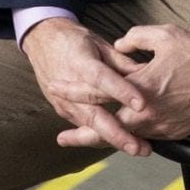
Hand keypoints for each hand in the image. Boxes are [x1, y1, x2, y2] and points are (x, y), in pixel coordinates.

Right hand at [21, 17, 151, 155]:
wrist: (42, 41)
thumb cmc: (74, 39)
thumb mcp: (98, 43)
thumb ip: (122, 61)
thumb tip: (147, 74)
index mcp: (81, 62)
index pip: (102, 79)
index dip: (121, 92)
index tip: (142, 105)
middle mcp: (70, 86)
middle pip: (94, 114)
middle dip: (117, 134)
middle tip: (138, 147)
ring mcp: (64, 102)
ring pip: (90, 126)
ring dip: (114, 140)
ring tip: (138, 149)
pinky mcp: (63, 111)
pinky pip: (85, 126)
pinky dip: (103, 137)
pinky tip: (124, 145)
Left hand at [48, 24, 189, 141]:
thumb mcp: (164, 35)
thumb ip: (135, 39)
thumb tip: (118, 47)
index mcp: (140, 87)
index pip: (98, 91)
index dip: (74, 91)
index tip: (56, 88)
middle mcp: (147, 113)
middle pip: (107, 128)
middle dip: (82, 134)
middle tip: (62, 138)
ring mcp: (161, 127)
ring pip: (126, 137)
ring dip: (105, 138)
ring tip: (86, 139)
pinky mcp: (174, 133)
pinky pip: (145, 137)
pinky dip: (130, 137)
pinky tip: (121, 135)